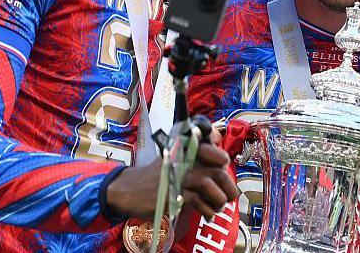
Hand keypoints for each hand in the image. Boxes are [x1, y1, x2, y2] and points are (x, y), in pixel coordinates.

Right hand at [105, 130, 237, 219]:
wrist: (128, 190)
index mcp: (184, 150)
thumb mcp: (174, 163)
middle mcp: (182, 160)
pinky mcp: (172, 193)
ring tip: (218, 207)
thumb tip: (222, 169)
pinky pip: (197, 200)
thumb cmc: (157, 178)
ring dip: (218, 200)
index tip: (224, 167)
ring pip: (208, 185)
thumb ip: (195, 162)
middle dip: (228, 186)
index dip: (221, 157)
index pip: (209, 145)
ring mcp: (176, 176)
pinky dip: (206, 210)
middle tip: (230, 196)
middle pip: (216, 169)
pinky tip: (207, 215)